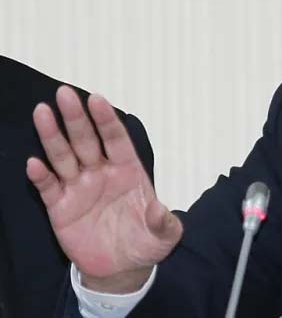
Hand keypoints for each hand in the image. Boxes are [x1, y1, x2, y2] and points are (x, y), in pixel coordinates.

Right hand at [26, 86, 182, 292]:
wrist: (122, 269)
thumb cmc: (146, 243)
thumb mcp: (164, 235)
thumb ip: (164, 222)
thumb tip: (160, 210)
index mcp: (128, 171)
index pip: (116, 139)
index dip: (106, 120)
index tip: (97, 99)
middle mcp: (101, 173)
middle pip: (86, 140)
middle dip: (76, 118)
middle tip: (64, 94)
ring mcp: (79, 188)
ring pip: (63, 156)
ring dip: (52, 136)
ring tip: (42, 113)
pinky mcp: (60, 207)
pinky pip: (48, 187)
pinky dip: (41, 176)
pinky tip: (34, 163)